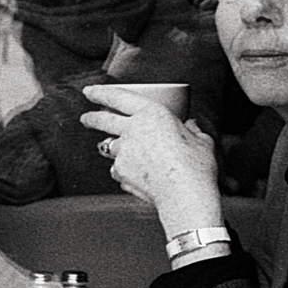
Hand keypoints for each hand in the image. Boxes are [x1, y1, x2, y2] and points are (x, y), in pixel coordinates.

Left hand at [79, 84, 223, 240]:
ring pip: (108, 146)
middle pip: (102, 120)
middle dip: (91, 118)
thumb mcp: (201, 141)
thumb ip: (193, 130)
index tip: (89, 91)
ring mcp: (123, 152)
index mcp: (151, 113)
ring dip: (108, 147)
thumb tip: (192, 125)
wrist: (185, 196)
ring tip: (111, 149)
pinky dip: (122, 170)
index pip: (117, 96)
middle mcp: (132, 130)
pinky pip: (116, 169)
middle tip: (85, 118)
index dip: (100, 92)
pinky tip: (133, 174)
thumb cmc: (196, 166)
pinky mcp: (120, 172)